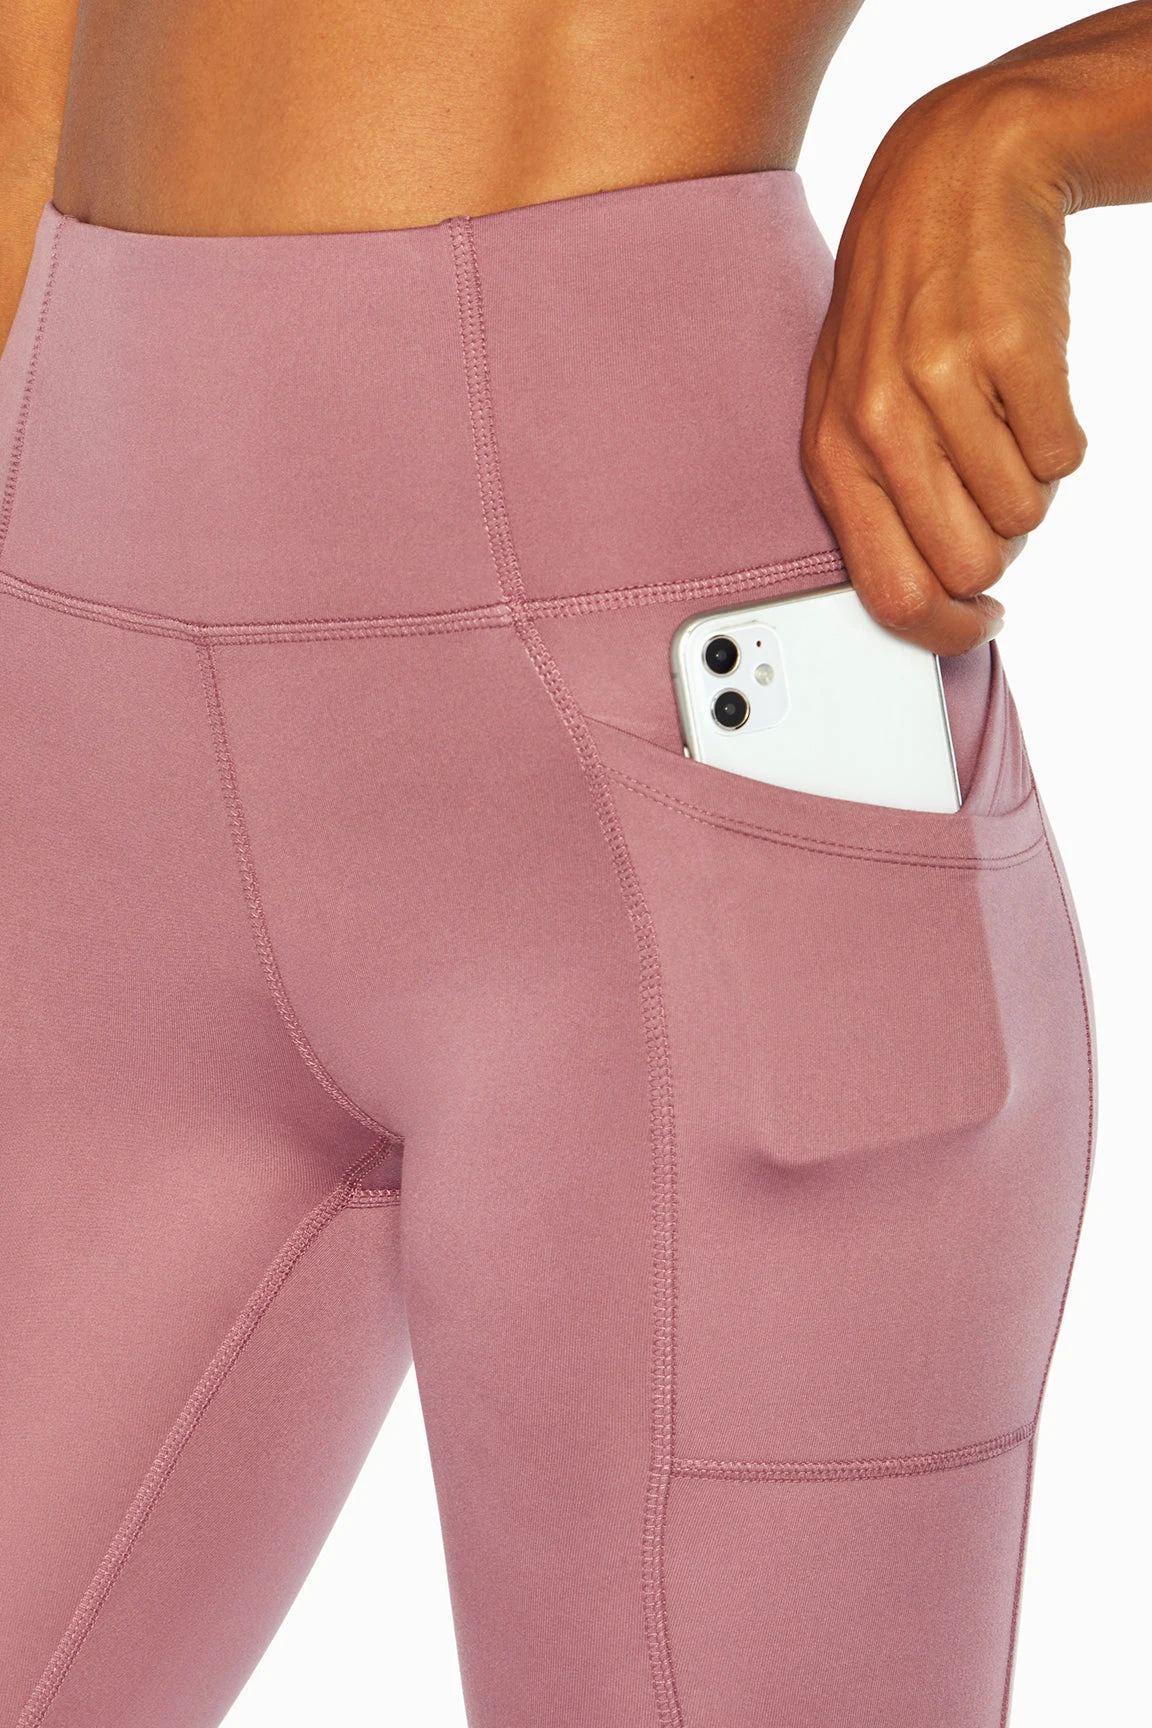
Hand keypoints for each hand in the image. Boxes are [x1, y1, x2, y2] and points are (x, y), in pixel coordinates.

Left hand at [801, 73, 1087, 654]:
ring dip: (1028, 483)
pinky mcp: (1014, 349)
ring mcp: (945, 383)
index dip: (946, 630)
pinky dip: (1061, 438)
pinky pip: (1064, 456)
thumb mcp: (856, 405)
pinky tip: (1030, 391)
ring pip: (1023, 516)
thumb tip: (936, 601)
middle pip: (967, 567)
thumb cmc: (905, 308)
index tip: (978, 624)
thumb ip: (881, 502)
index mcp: (832, 453)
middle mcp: (878, 423)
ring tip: (1004, 422)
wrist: (956, 172)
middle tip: (993, 495)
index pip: (889, 593)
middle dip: (996, 550)